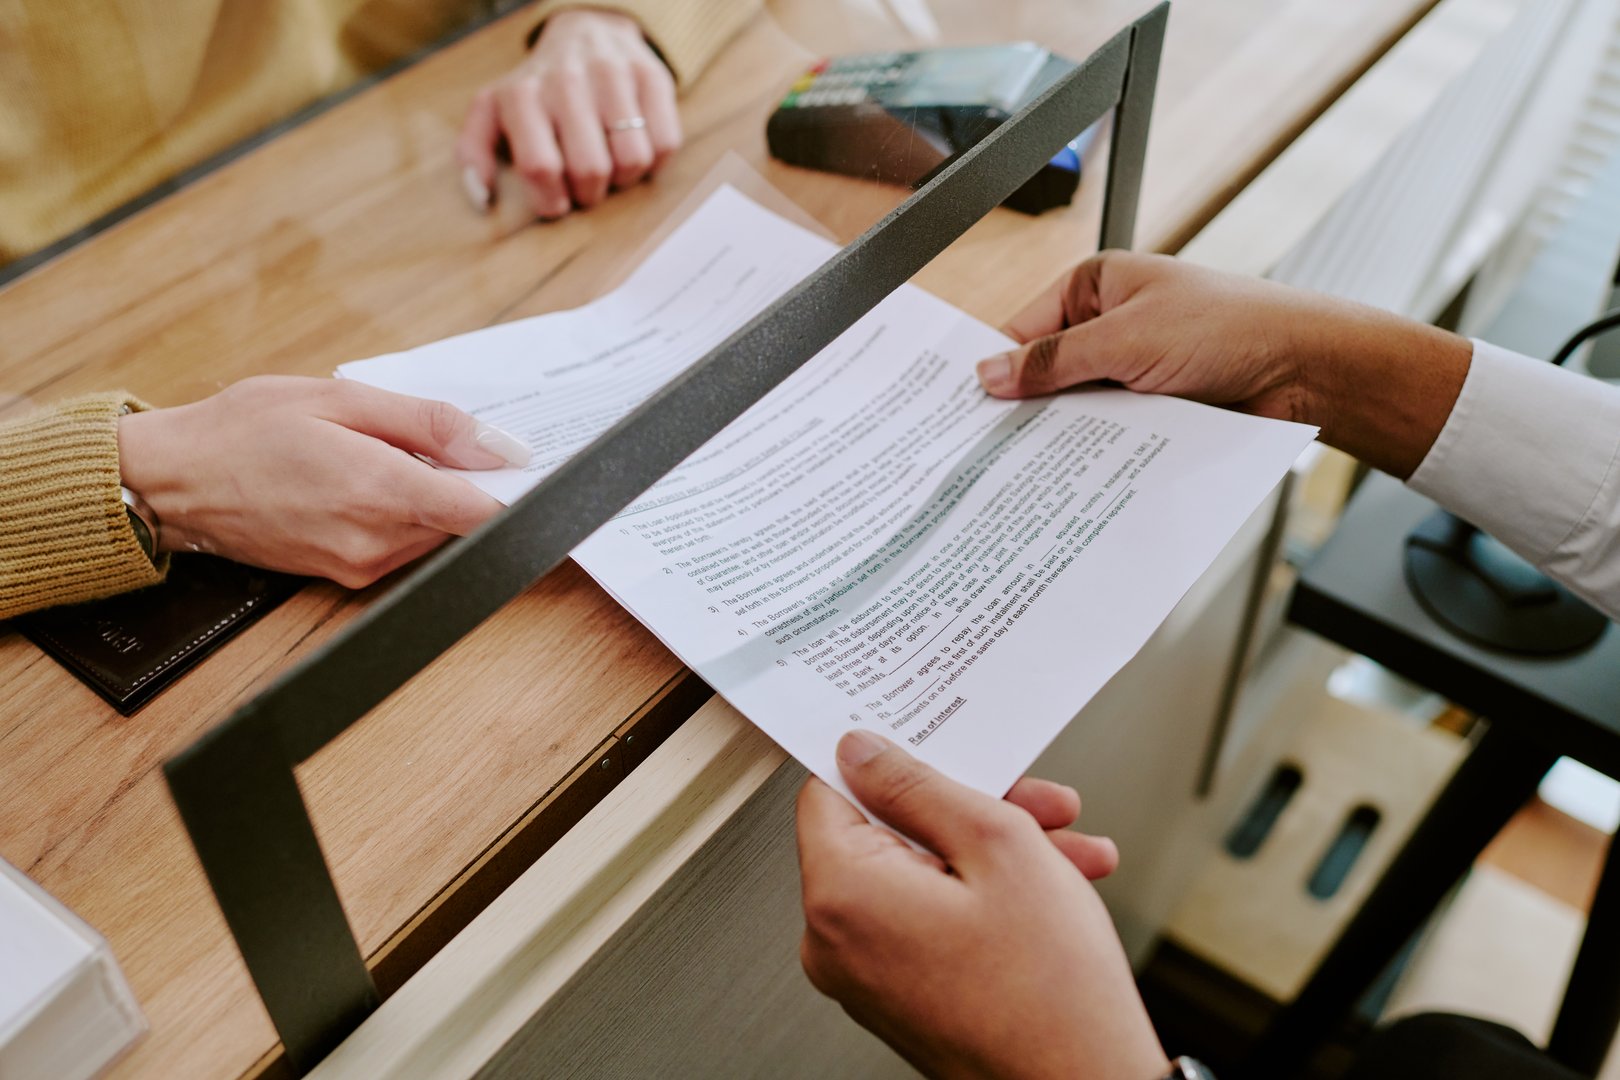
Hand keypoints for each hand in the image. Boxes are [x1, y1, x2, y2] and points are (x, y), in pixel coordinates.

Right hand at [116, 376, 528, 586]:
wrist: (172, 481)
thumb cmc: (244, 429)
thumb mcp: (341, 399)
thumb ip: (429, 423)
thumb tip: (500, 446)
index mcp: (379, 492)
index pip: (484, 511)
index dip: (517, 490)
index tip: (528, 468)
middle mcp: (375, 543)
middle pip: (465, 522)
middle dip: (468, 482)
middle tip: (442, 440)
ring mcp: (361, 567)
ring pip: (436, 535)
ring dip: (433, 498)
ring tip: (387, 454)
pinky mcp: (347, 577)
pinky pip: (403, 547)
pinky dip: (403, 515)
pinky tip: (367, 480)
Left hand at [457, 9, 679, 218]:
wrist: (587, 31)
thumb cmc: (538, 89)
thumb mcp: (492, 110)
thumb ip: (473, 152)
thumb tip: (482, 199)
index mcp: (522, 95)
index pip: (541, 168)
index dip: (553, 201)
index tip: (557, 202)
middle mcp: (567, 80)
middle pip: (590, 170)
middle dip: (589, 194)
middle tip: (585, 186)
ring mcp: (613, 75)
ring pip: (633, 160)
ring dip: (624, 179)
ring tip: (610, 166)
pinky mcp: (652, 76)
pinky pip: (666, 143)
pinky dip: (654, 160)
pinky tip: (636, 147)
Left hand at [796, 730, 1169, 1079]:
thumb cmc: (1050, 994)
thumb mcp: (998, 845)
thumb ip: (919, 786)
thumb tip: (862, 751)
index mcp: (842, 895)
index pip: (830, 788)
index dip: (890, 759)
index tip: (935, 744)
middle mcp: (836, 940)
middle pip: (889, 831)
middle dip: (973, 808)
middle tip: (1037, 803)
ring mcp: (866, 973)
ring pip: (923, 873)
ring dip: (997, 852)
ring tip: (1069, 852)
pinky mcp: (899, 993)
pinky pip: (930, 917)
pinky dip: (987, 897)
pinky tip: (1056, 889)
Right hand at [975, 251, 1472, 478]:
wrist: (1306, 369)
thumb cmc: (1231, 327)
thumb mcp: (1129, 338)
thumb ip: (1055, 360)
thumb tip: (991, 374)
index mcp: (1096, 287)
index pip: (1023, 329)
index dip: (995, 369)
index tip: (965, 411)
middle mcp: (1109, 325)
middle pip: (1045, 373)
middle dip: (1026, 407)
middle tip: (987, 449)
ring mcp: (1131, 369)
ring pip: (1075, 408)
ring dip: (1064, 434)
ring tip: (1027, 468)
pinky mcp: (1152, 408)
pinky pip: (1108, 432)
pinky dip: (1095, 450)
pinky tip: (1075, 473)